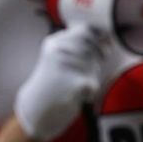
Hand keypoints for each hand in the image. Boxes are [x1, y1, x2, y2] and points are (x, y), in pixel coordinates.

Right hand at [14, 24, 110, 141]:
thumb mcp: (59, 56)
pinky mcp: (74, 84)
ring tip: (75, 84)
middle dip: (98, 57)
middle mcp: (58, 51)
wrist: (34, 111)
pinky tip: (77, 95)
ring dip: (92, 75)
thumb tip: (108, 35)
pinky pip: (93, 82)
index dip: (98, 38)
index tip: (98, 49)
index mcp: (54, 42)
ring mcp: (65, 67)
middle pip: (93, 47)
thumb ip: (80, 43)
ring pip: (94, 65)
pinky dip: (90, 91)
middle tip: (87, 70)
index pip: (85, 30)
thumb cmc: (53, 81)